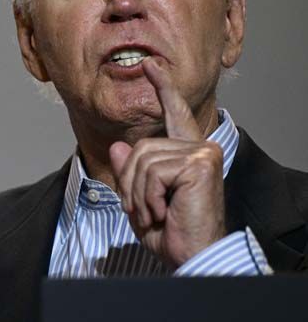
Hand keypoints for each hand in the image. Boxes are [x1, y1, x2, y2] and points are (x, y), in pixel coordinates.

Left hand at [108, 58, 225, 268]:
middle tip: (144, 210)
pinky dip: (147, 196)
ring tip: (154, 212)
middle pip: (139, 147)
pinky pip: (151, 171)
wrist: (189, 256)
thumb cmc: (169, 232)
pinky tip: (163, 211)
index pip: (174, 114)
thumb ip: (129, 173)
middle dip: (130, 183)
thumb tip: (119, 148)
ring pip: (142, 159)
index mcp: (186, 154)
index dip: (162, 89)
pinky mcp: (200, 163)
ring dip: (137, 193)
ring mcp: (202, 153)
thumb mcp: (139, 199)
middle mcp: (198, 148)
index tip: (149, 66)